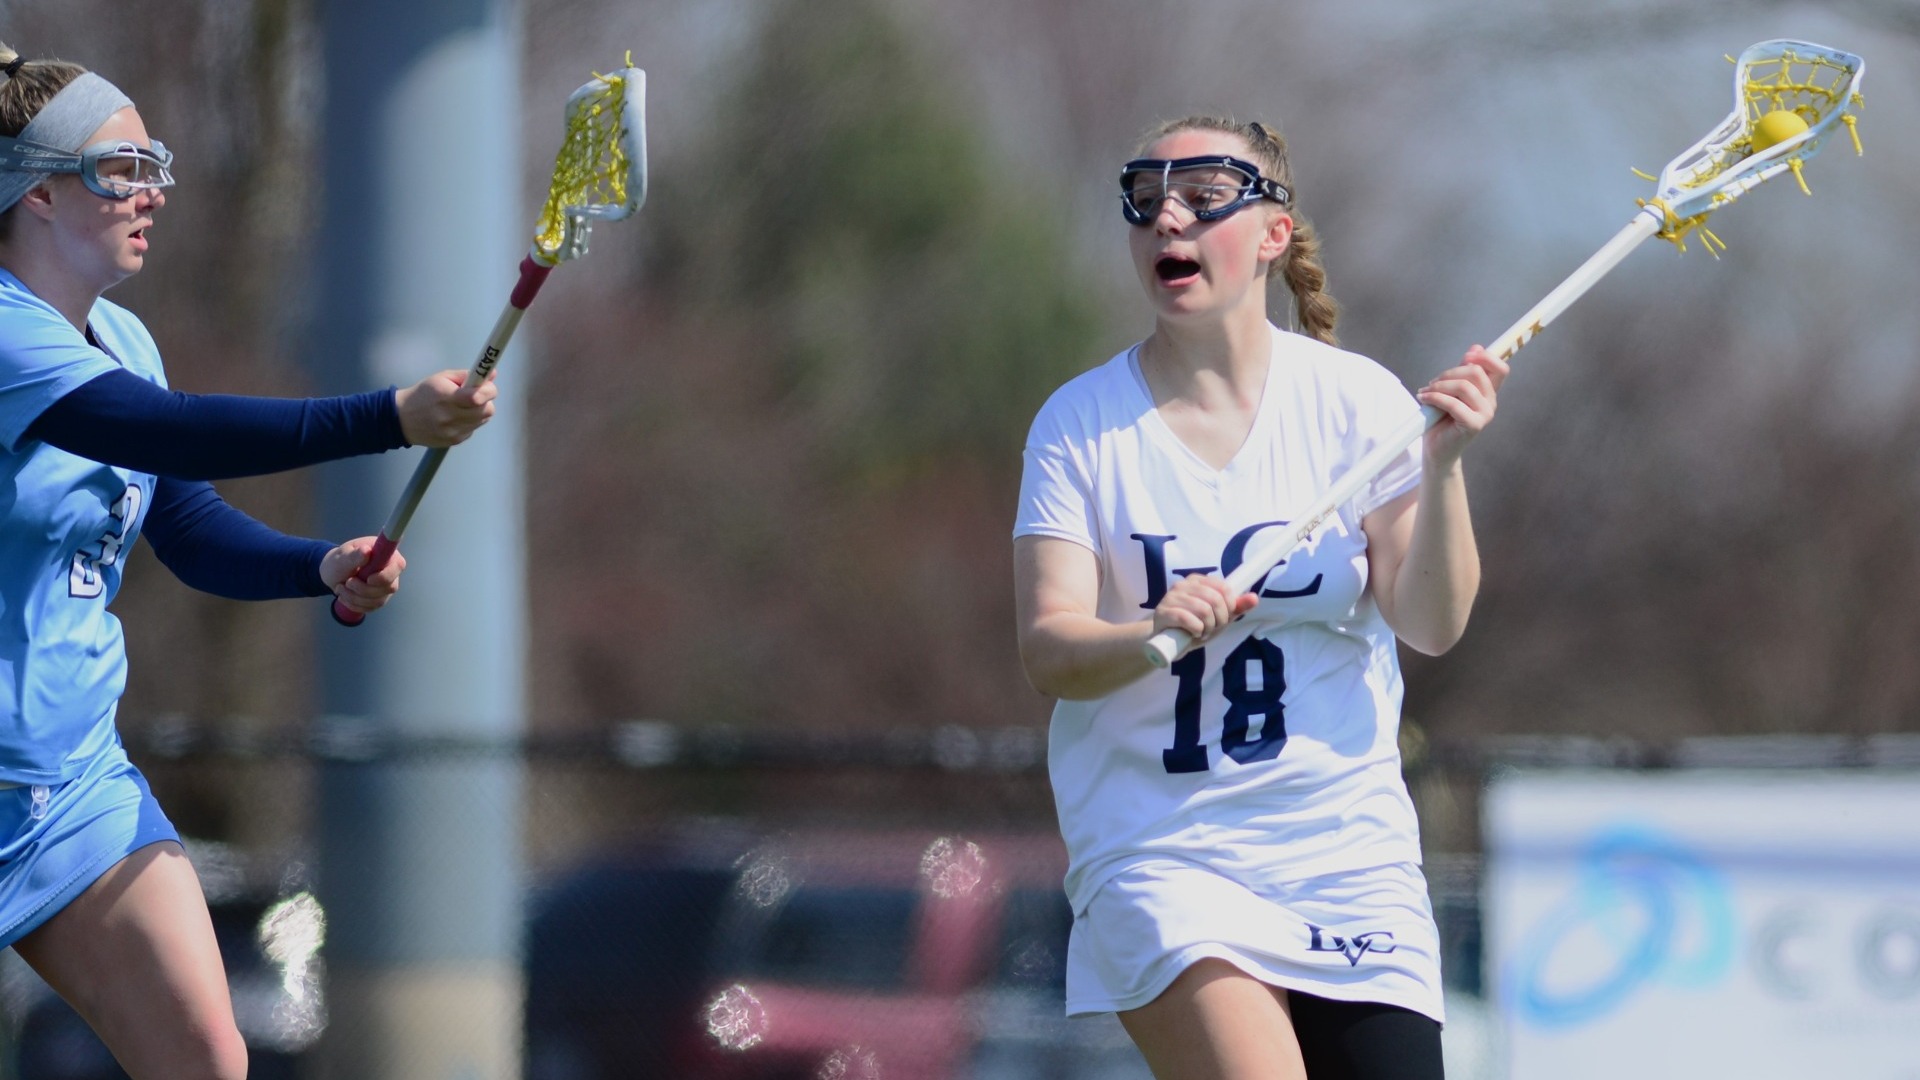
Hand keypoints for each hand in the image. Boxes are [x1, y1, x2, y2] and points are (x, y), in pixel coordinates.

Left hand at [322, 537, 405, 615]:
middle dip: (365, 589)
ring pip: (378, 600)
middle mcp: (390, 572)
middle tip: (347, 582)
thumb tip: (366, 551)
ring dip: (355, 598)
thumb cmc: (340, 560)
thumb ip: (354, 555)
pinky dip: (354, 605)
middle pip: (389, 587)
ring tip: (340, 587)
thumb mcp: (343, 556)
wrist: (334, 573)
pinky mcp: (379, 599)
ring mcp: (386, 587)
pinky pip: (371, 607)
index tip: (369, 579)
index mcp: (386, 554)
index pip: (398, 566)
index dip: (386, 575)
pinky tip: (344, 596)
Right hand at [395, 369, 497, 447]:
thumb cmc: (423, 395)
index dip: (488, 391)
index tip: (487, 385)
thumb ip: (467, 375)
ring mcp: (453, 432)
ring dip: (479, 411)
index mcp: (447, 398)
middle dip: (486, 401)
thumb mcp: (442, 378)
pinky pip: (473, 429)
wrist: (402, 419)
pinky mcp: (454, 441)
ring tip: (463, 406)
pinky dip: (470, 422)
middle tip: (475, 396)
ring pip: (482, 420)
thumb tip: (491, 374)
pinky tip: (457, 417)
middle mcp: (450, 417)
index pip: (477, 398)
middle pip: (486, 411)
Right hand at [1152, 573, 1258, 653]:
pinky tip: (1193, 634)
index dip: (1229, 606)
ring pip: (1203, 610)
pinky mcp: (1163, 612)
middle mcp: (1183, 584)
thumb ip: (1236, 607)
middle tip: (1212, 628)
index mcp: (1198, 580)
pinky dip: (1196, 631)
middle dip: (1219, 619)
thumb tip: (1254, 598)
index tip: (1224, 618)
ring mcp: (1171, 597)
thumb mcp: (1218, 617)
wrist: (1166, 641)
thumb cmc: (1193, 626)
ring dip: (1208, 627)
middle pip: (1215, 599)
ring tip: (1202, 632)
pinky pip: (1187, 619)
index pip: (1223, 587)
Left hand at [1417, 344, 1507, 469]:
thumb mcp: (1451, 390)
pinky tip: (1424, 398)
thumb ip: (1462, 372)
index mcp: (1488, 392)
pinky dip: (1435, 397)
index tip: (1467, 356)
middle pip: (1476, 372)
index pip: (1501, 368)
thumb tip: (1476, 347)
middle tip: (1433, 382)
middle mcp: (1491, 402)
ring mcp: (1485, 414)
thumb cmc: (1441, 419)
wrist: (1436, 449)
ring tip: (1426, 392)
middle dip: (1450, 372)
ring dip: (1440, 385)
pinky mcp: (1474, 425)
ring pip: (1465, 386)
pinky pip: (1454, 403)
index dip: (1487, 357)